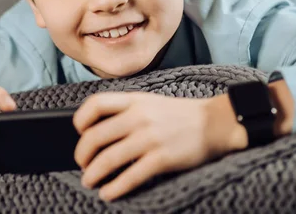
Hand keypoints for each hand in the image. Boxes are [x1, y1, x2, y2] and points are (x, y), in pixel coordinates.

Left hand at [73, 92, 247, 200]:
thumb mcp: (150, 102)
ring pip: (108, 159)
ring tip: (89, 181)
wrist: (216, 123)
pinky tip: (107, 193)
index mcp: (134, 101)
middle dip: (82, 154)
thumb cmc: (180, 115)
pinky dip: (114, 188)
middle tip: (82, 164)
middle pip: (95, 136)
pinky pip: (130, 176)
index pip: (95, 104)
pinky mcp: (161, 159)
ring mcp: (150, 138)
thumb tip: (97, 129)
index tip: (79, 132)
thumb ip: (126, 110)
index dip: (81, 119)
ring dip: (93, 174)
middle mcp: (139, 117)